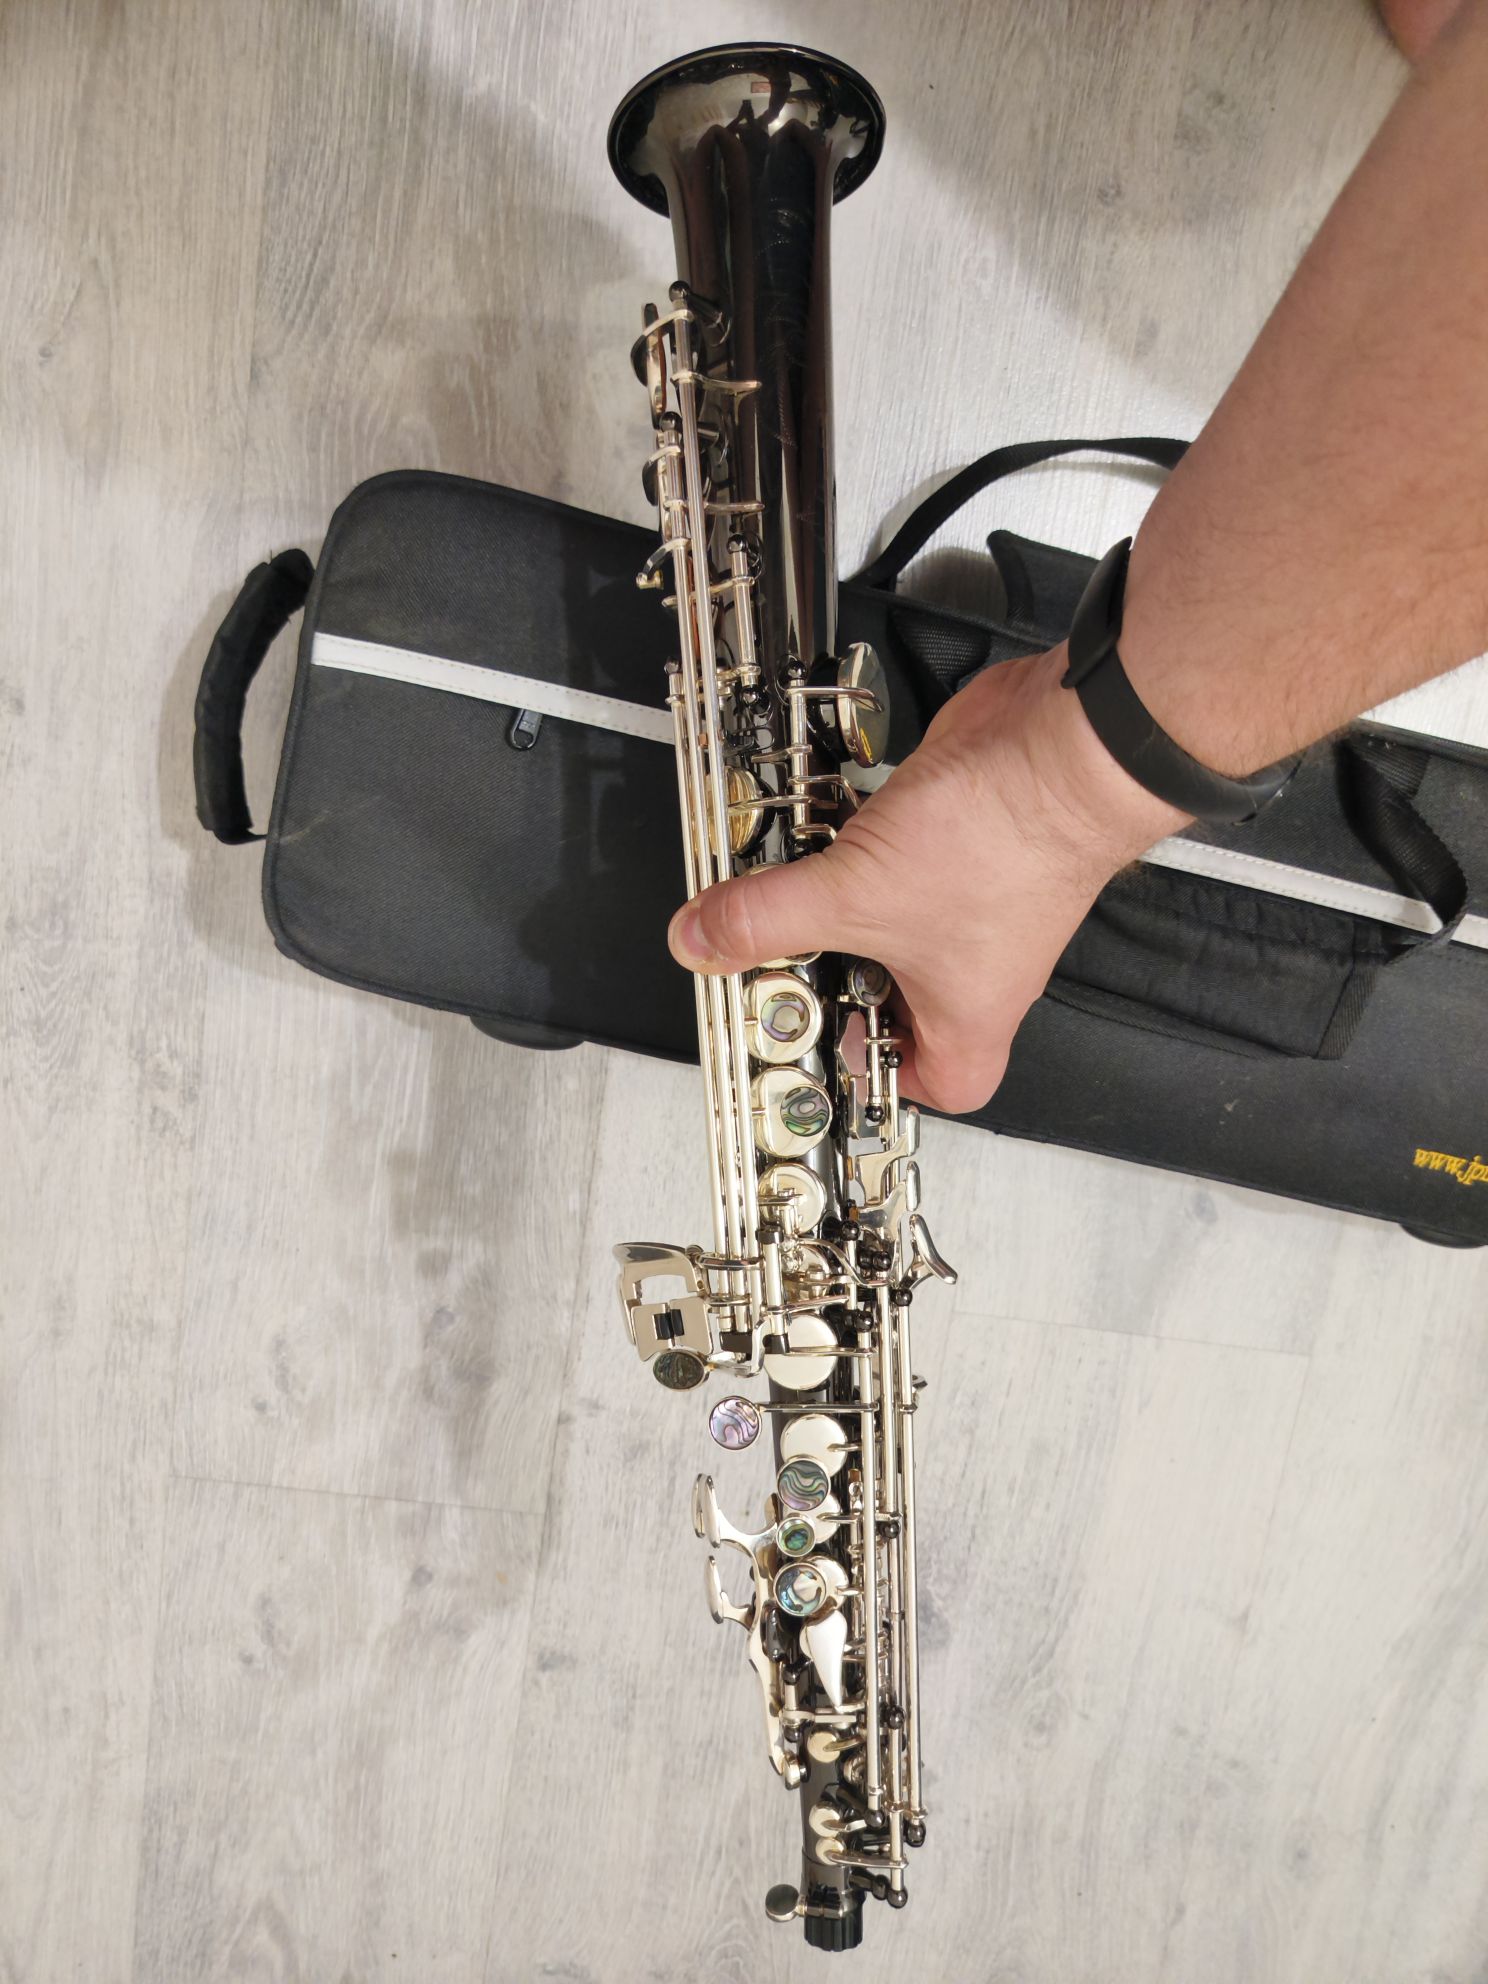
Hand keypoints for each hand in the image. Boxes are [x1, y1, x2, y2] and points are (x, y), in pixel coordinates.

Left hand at [667, 648, 1185, 1113]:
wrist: (1058, 744)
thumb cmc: (1004, 843)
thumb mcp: (855, 898)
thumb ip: (766, 921)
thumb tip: (701, 942)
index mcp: (969, 1014)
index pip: (942, 1086)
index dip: (885, 1077)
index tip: (827, 1047)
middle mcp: (977, 963)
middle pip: (901, 998)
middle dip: (837, 978)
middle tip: (780, 965)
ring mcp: (971, 900)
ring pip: (892, 921)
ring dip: (838, 906)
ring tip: (784, 896)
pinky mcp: (958, 839)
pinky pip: (895, 858)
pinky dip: (854, 845)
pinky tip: (815, 829)